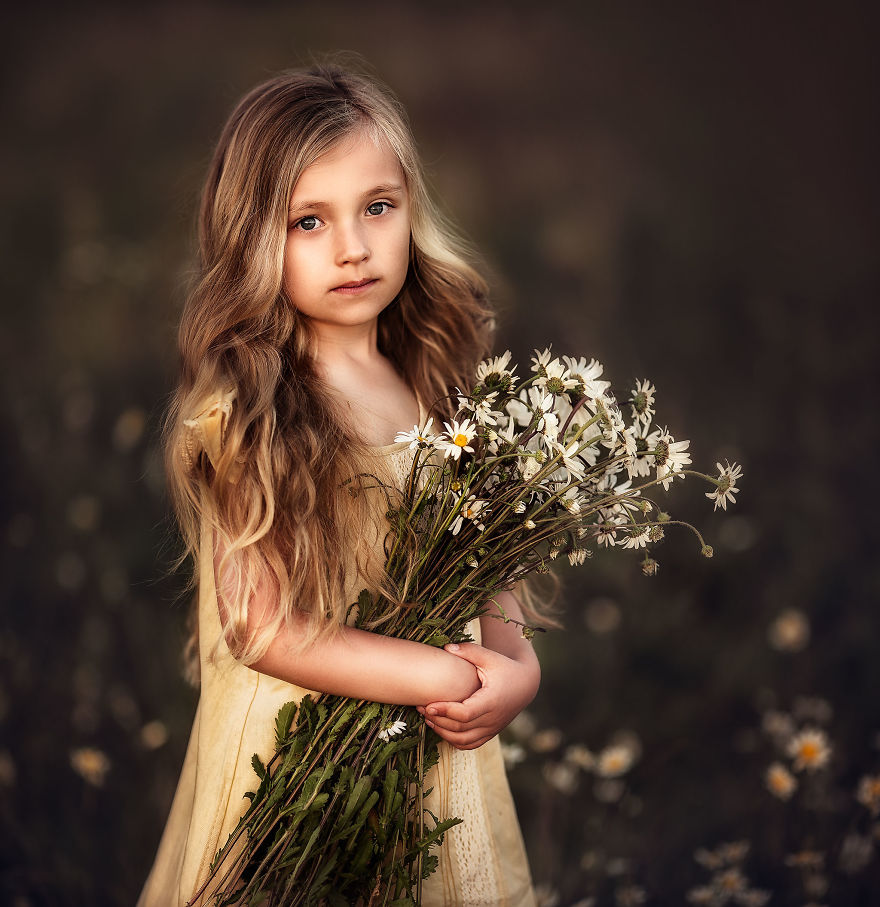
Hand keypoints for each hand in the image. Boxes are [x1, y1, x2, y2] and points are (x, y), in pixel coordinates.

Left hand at [416, 642, 539, 749]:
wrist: (525, 683)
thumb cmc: (504, 667)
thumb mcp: (489, 656)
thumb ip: (469, 651)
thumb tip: (446, 647)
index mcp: (492, 701)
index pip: (466, 714)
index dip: (445, 711)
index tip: (428, 704)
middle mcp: (493, 719)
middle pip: (460, 729)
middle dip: (438, 720)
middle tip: (420, 708)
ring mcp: (492, 729)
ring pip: (463, 741)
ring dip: (443, 732)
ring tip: (427, 718)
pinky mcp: (490, 733)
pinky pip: (469, 744)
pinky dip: (453, 740)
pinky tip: (440, 727)